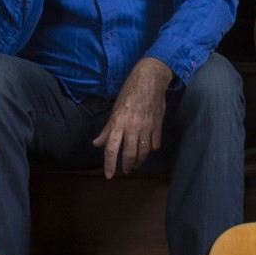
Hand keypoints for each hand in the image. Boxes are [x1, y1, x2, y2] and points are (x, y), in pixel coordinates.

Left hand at [93, 57, 172, 177]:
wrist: (150, 79)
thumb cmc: (129, 92)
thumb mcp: (114, 109)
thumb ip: (107, 129)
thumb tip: (97, 144)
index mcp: (118, 122)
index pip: (112, 148)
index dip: (110, 164)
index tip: (109, 175)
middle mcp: (132, 126)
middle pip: (130, 153)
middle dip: (127, 165)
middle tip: (126, 170)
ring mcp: (147, 126)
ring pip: (144, 151)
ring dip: (140, 160)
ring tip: (136, 163)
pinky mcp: (158, 124)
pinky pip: (155, 143)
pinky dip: (151, 149)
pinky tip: (148, 149)